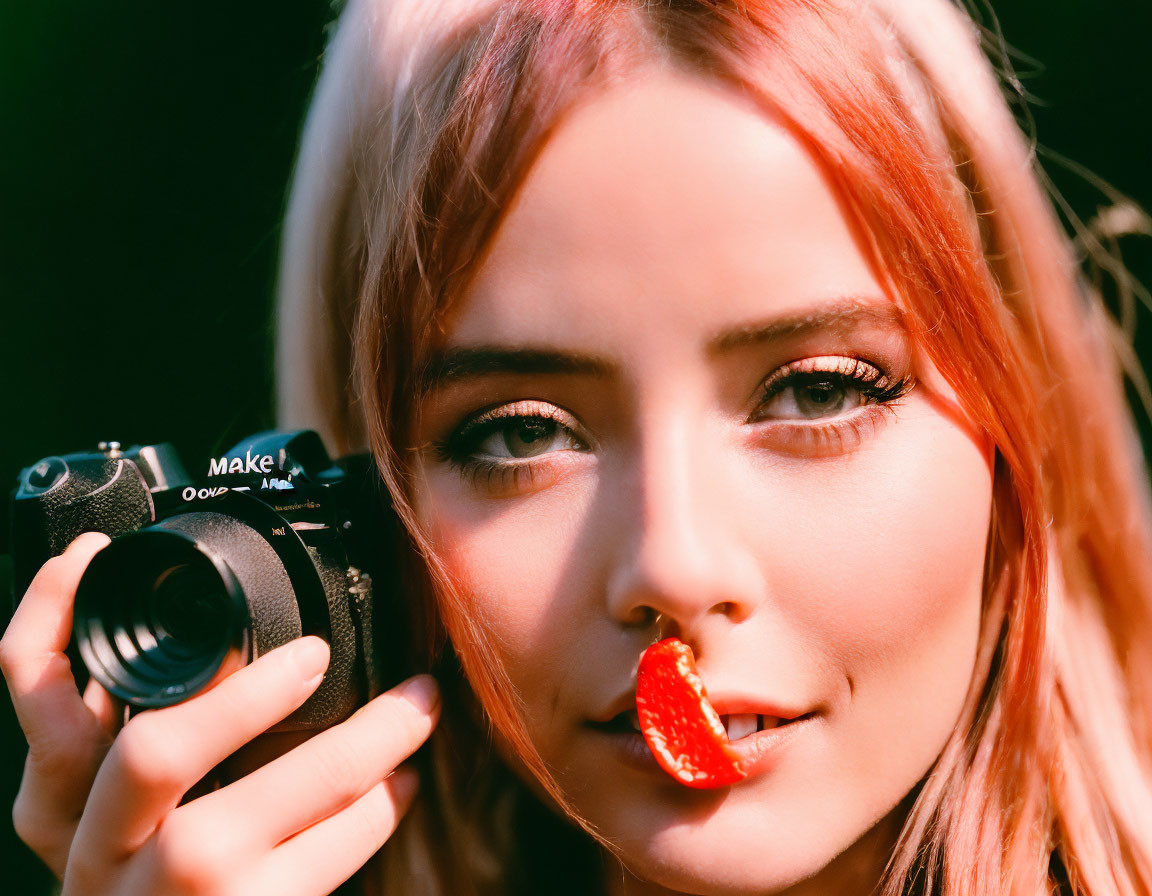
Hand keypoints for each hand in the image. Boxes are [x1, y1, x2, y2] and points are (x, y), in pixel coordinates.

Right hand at [1, 532, 440, 894]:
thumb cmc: (151, 895)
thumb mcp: (118, 824)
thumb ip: (135, 748)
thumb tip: (214, 647)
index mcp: (66, 812)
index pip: (40, 703)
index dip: (56, 618)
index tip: (101, 559)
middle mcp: (103, 855)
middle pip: (151, 753)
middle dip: (243, 695)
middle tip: (314, 655)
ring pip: (268, 806)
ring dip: (364, 742)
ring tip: (418, 704)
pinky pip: (324, 858)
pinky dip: (377, 810)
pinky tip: (404, 782)